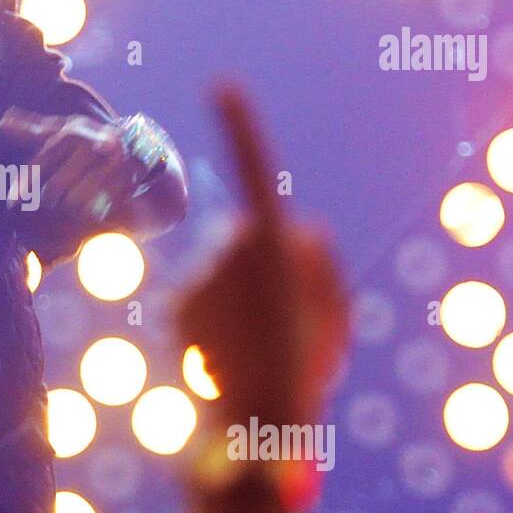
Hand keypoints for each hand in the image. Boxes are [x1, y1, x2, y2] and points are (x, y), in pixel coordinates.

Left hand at [0, 107, 140, 226]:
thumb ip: (32, 130)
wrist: (140, 152)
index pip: (40, 162)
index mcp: (71, 131)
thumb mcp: (61, 133)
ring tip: (82, 195)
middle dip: (53, 197)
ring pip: (74, 201)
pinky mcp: (128, 180)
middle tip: (57, 196)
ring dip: (75, 205)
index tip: (11, 203)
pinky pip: (97, 208)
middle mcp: (90, 143)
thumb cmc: (89, 145)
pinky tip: (96, 202)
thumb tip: (3, 121)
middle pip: (55, 187)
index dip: (25, 184)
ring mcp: (112, 162)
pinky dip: (93, 211)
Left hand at [175, 86, 347, 426]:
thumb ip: (321, 258)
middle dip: (266, 259)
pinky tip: (231, 351)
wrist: (254, 427)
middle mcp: (227, 249)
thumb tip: (303, 228)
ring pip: (226, 268)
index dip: (241, 125)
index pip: (253, 168)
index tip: (223, 86)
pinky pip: (204, 295)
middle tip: (286, 315)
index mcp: (271, 241)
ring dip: (243, 292)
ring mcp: (197, 276)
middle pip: (250, 234)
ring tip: (260, 342)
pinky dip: (218, 314)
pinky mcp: (177, 303)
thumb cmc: (303, 367)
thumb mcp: (335, 312)